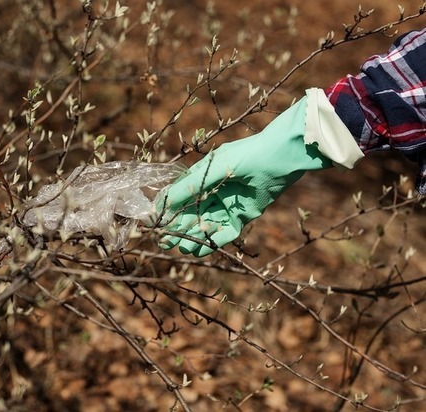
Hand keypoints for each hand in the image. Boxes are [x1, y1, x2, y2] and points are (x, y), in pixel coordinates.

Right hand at [157, 97, 332, 256]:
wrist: (279, 157)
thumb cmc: (243, 157)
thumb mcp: (211, 170)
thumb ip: (187, 188)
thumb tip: (159, 205)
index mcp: (201, 179)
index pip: (178, 199)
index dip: (167, 212)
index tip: (155, 225)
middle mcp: (212, 193)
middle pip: (190, 215)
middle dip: (178, 229)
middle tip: (166, 242)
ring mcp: (227, 205)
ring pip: (205, 226)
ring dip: (193, 237)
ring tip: (182, 246)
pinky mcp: (242, 216)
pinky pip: (225, 232)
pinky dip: (213, 241)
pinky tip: (201, 248)